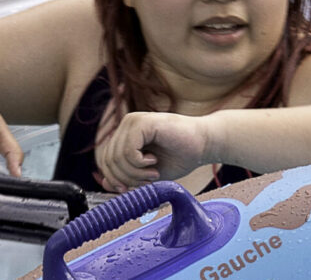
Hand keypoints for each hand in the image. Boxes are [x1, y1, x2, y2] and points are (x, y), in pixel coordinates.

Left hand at [93, 111, 211, 192]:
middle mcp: (126, 125)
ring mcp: (133, 121)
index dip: (115, 179)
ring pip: (117, 157)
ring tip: (152, 172)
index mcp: (126, 135)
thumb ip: (128, 178)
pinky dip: (139, 163)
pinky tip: (153, 161)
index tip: (130, 189)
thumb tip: (105, 183)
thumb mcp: (148, 174)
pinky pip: (128, 151)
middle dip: (126, 178)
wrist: (204, 144)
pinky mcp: (143, 122)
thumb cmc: (180, 156)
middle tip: (147, 180)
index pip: (106, 161)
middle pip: (108, 160)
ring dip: (135, 173)